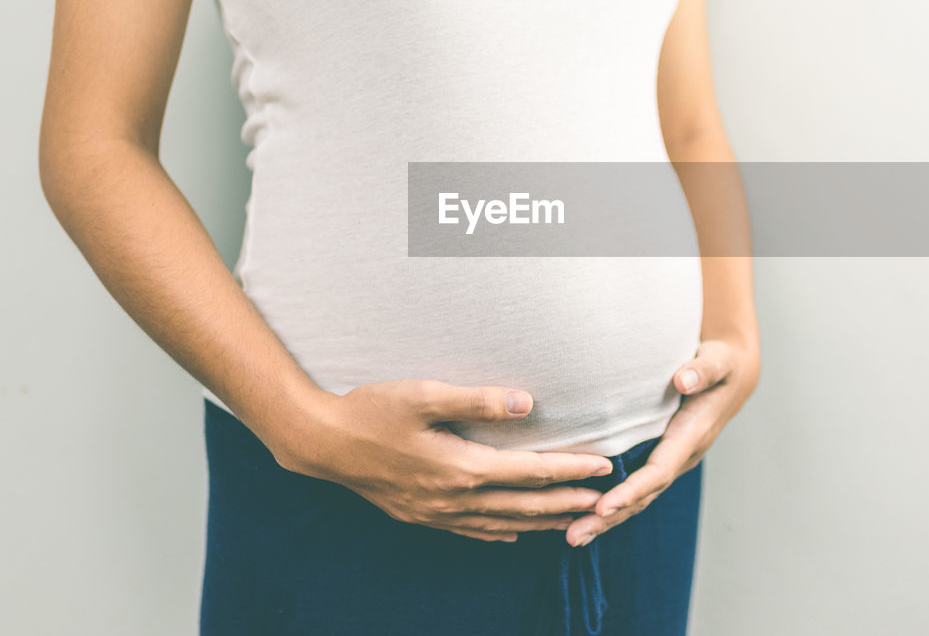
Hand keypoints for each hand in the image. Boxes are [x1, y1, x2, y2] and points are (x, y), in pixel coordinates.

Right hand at [275, 379, 615, 542]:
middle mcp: (453, 498)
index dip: (570, 469)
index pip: (530, 472)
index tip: (604, 465)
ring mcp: (436, 513)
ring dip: (542, 522)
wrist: (321, 442)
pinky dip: (500, 532)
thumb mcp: (423, 394)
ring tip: (575, 520)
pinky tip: (513, 533)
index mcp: (460, 468)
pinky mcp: (421, 515)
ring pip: (502, 524)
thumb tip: (526, 403)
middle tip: (607, 501)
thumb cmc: (371, 410)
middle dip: (568, 502)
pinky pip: (471, 531)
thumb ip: (476, 400)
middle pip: (524, 505)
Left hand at [563, 338, 760, 546]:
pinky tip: (584, 514)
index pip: (658, 471)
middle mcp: (681, 456)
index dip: (631, 491)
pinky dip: (612, 504)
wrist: (732, 376)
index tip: (603, 506)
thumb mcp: (717, 361)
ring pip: (638, 497)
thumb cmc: (722, 365)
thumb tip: (683, 380)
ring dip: (607, 519)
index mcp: (692, 436)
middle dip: (610, 517)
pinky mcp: (661, 458)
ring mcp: (671, 461)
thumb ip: (701, 370)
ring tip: (573, 537)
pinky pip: (636, 487)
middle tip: (575, 536)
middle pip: (644, 495)